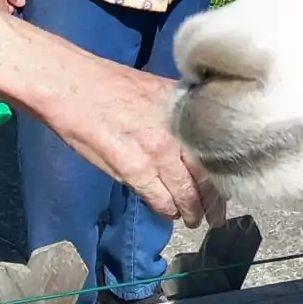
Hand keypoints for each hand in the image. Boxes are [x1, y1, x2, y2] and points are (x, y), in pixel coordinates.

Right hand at [34, 59, 225, 227]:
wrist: (73, 85)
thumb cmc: (110, 83)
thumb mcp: (158, 89)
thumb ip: (179, 115)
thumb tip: (195, 137)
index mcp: (186, 108)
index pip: (217, 149)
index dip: (224, 173)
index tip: (229, 186)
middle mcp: (179, 130)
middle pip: (207, 175)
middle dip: (213, 201)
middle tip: (217, 217)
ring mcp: (158, 151)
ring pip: (186, 192)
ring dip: (191, 211)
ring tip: (194, 219)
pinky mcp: (134, 169)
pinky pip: (159, 199)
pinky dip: (167, 209)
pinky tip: (171, 213)